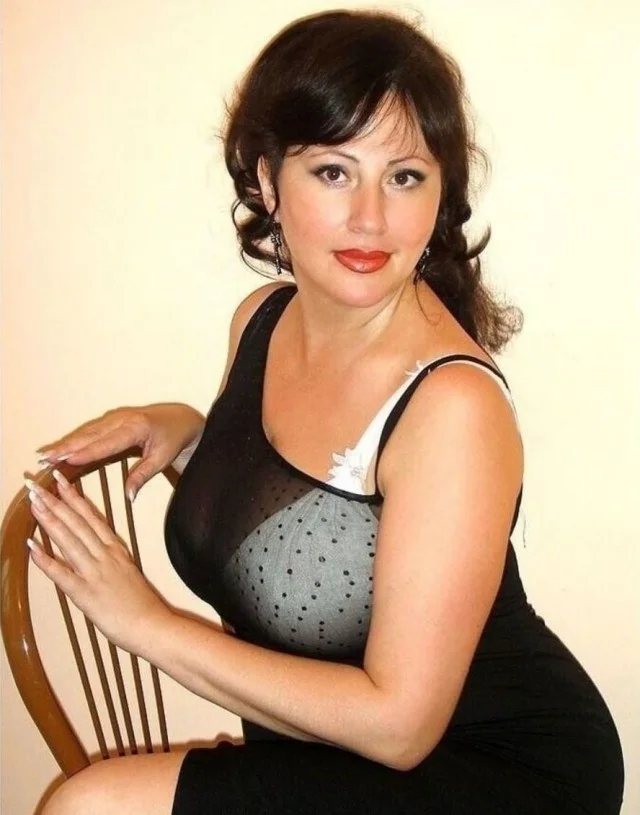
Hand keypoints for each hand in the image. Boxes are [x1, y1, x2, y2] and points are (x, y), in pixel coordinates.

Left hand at [26, 470, 172, 653]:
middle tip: (36, 484)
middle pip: (76, 523)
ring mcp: (94, 572)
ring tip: (33, 502)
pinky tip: (30, 545)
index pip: (91, 516)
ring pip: (68, 540)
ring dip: (49, 519)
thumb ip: (111, 558)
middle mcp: (104, 555)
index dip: (73, 496)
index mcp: (115, 549)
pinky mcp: (85, 593)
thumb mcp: (128, 572)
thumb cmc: (142, 604)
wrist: (152, 626)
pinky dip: (45, 559)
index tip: (60, 480)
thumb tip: (94, 549)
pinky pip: (61, 573)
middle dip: (55, 501)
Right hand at [36, 403, 204, 500]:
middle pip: (90, 435)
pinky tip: (59, 449)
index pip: (107, 443)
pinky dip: (73, 440)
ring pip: (86, 432)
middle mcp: (122, 419)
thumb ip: (143, 476)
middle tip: (45, 459)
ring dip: (65, 443)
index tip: (67, 460)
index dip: (86, 452)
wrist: (181, 419)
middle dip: (67, 447)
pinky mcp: (111, 420)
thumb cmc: (173, 439)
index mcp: (136, 428)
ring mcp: (115, 418)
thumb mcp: (162, 459)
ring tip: (45, 456)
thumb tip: (128, 497)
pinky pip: (90, 431)